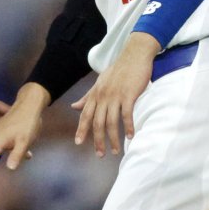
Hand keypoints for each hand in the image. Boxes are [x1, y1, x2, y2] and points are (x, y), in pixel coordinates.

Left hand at [73, 32, 158, 157]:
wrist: (134, 54)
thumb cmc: (118, 70)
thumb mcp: (100, 82)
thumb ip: (88, 96)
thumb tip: (74, 107)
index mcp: (95, 94)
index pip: (86, 115)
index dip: (82, 129)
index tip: (78, 143)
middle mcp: (103, 96)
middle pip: (97, 123)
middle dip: (98, 140)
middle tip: (100, 154)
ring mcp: (115, 95)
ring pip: (111, 122)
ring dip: (113, 139)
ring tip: (116, 151)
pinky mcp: (129, 94)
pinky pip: (127, 114)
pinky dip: (128, 127)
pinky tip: (130, 136)